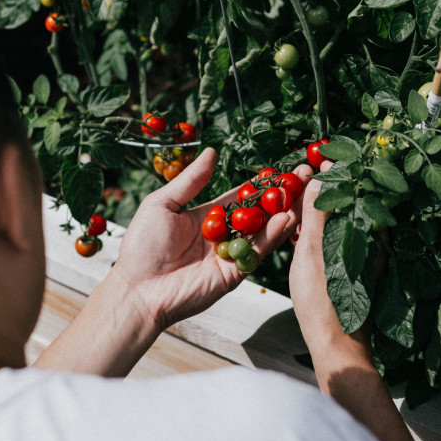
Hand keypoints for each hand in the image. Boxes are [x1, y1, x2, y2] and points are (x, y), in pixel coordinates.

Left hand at [111, 148, 313, 329]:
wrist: (138, 289)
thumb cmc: (142, 246)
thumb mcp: (162, 204)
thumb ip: (190, 180)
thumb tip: (211, 152)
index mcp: (207, 217)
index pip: (241, 197)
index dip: (260, 184)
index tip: (281, 169)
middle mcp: (223, 235)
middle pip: (259, 213)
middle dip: (281, 196)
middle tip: (303, 177)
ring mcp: (231, 254)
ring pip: (264, 231)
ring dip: (284, 212)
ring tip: (302, 194)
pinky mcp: (235, 273)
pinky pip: (257, 251)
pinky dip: (273, 235)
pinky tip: (286, 218)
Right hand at [288, 160, 419, 440]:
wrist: (333, 342)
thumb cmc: (323, 300)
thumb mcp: (314, 251)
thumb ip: (317, 214)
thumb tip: (321, 178)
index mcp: (363, 233)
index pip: (352, 190)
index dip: (336, 172)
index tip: (319, 156)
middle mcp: (364, 242)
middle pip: (344, 204)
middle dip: (324, 187)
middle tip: (301, 172)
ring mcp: (355, 255)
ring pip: (336, 222)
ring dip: (317, 208)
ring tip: (294, 195)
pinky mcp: (345, 268)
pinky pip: (330, 239)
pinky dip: (315, 229)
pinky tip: (297, 227)